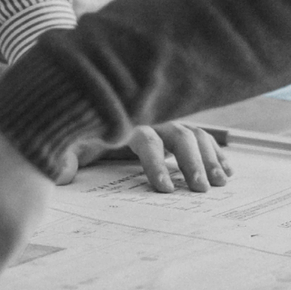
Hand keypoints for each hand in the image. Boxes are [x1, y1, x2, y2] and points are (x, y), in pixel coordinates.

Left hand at [60, 121, 230, 192]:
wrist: (81, 100)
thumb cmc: (76, 127)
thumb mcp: (65, 140)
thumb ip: (63, 157)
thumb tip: (63, 175)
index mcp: (124, 121)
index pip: (146, 139)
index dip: (156, 163)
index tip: (165, 188)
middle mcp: (150, 117)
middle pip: (178, 135)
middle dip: (192, 162)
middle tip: (201, 189)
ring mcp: (165, 121)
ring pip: (195, 134)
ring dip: (210, 157)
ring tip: (220, 183)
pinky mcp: (174, 127)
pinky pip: (201, 135)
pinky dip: (215, 151)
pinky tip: (227, 170)